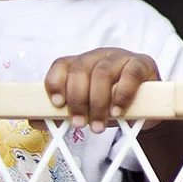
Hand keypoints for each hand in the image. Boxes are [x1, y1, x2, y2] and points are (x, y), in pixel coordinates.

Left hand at [44, 48, 160, 133]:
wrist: (147, 107)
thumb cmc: (111, 105)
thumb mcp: (86, 109)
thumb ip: (63, 113)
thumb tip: (35, 120)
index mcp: (82, 63)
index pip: (62, 64)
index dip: (56, 82)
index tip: (57, 104)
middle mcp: (99, 55)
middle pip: (81, 69)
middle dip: (77, 100)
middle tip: (79, 124)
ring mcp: (121, 57)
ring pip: (103, 72)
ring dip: (98, 102)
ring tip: (98, 125)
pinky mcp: (142, 63)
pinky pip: (130, 74)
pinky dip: (122, 94)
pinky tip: (117, 111)